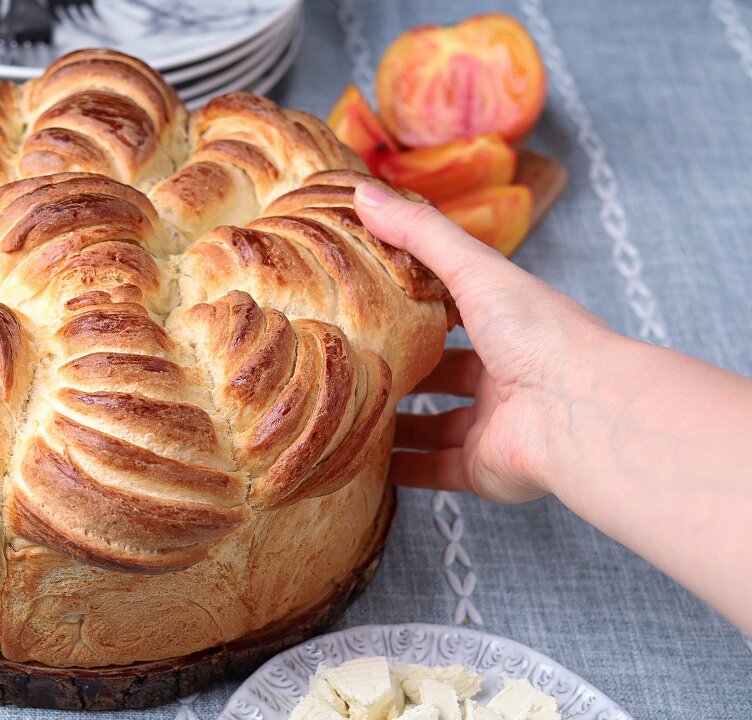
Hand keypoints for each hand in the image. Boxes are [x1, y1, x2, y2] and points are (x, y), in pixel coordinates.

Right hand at [353, 183, 614, 502]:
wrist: (580, 412)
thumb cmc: (541, 334)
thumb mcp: (474, 268)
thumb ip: (420, 233)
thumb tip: (364, 191)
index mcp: (508, 325)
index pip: (457, 311)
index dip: (417, 305)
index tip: (369, 300)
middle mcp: (504, 374)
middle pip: (445, 372)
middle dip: (403, 369)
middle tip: (350, 362)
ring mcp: (493, 424)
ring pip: (435, 425)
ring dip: (395, 423)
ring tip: (345, 411)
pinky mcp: (482, 468)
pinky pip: (434, 471)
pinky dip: (400, 469)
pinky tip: (363, 462)